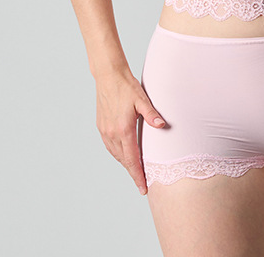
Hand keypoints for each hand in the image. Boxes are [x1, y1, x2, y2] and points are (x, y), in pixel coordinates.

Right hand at [95, 70, 165, 194]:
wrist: (108, 76)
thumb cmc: (127, 86)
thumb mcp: (142, 99)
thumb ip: (151, 114)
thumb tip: (162, 125)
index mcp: (123, 129)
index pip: (132, 159)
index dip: (138, 175)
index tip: (143, 188)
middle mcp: (112, 133)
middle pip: (123, 160)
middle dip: (133, 172)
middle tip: (142, 183)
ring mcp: (105, 130)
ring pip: (115, 154)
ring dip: (125, 163)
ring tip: (135, 171)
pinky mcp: (101, 126)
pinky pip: (110, 146)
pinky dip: (117, 154)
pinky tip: (123, 154)